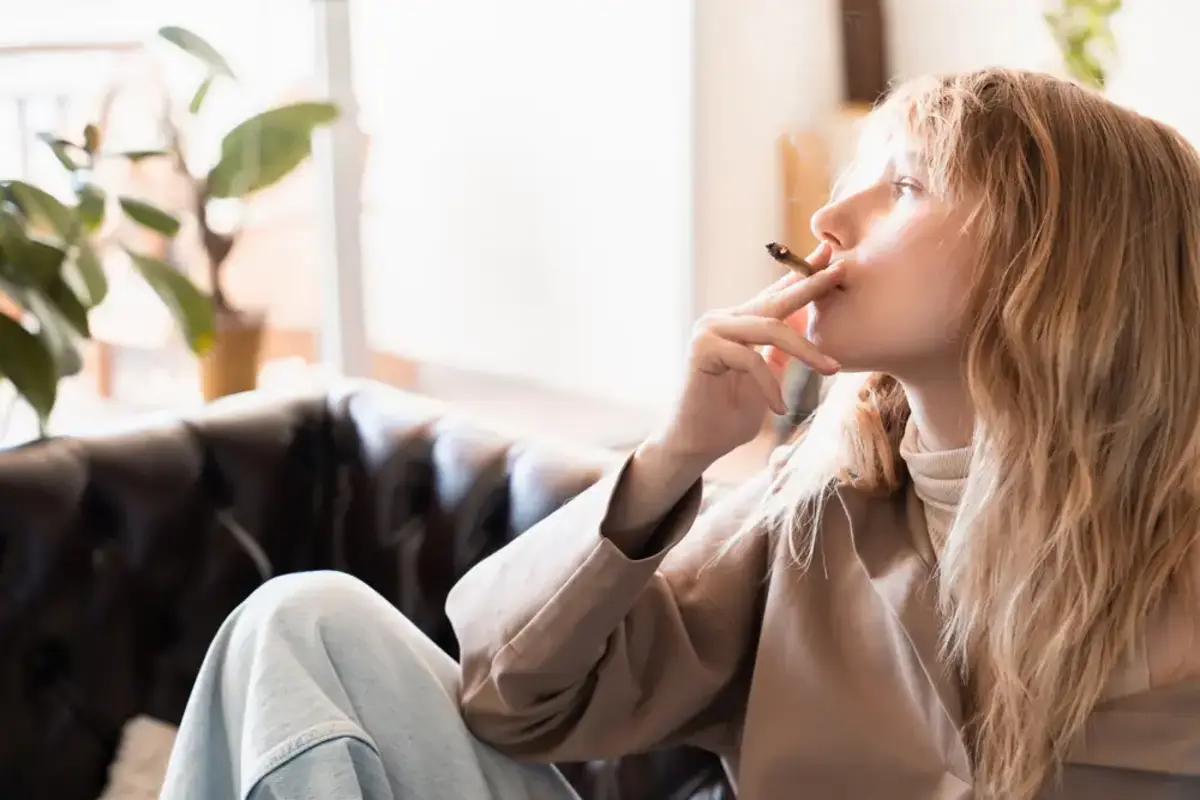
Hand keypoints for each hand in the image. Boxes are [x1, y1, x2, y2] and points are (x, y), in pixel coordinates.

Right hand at [658, 242, 842, 463]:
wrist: (694, 445)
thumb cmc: (728, 417)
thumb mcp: (766, 379)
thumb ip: (779, 353)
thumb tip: (806, 324)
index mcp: (738, 324)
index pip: (773, 295)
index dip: (802, 276)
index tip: (829, 254)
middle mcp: (722, 320)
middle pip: (773, 300)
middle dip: (810, 285)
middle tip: (840, 270)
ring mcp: (709, 330)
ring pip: (769, 327)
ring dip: (806, 349)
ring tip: (832, 368)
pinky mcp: (702, 348)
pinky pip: (750, 359)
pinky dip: (770, 385)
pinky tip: (779, 408)